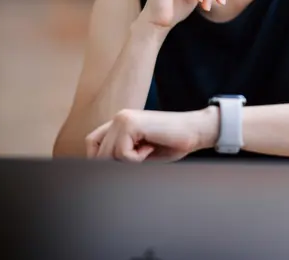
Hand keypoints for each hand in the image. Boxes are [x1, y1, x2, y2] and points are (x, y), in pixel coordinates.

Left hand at [85, 108, 218, 161]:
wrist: (195, 131)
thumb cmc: (172, 143)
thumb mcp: (140, 151)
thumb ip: (121, 155)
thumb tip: (99, 170)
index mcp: (120, 123)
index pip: (92, 143)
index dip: (98, 159)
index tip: (117, 168)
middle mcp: (119, 118)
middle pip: (98, 153)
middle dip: (116, 164)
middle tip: (141, 158)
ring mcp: (123, 119)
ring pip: (108, 155)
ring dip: (128, 161)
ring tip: (148, 151)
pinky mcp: (131, 124)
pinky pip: (122, 153)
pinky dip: (137, 158)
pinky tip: (151, 147)